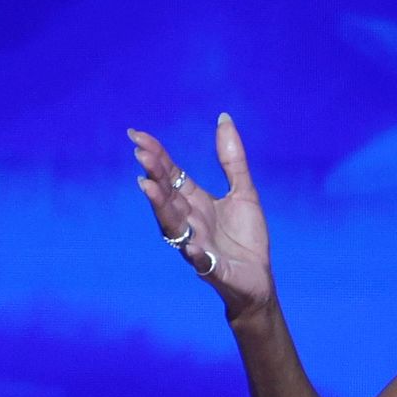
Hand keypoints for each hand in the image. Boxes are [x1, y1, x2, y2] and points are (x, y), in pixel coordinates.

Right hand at [128, 114, 273, 322]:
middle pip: (167, 194)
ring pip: (173, 224)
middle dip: (154, 174)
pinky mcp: (211, 267)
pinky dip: (195, 253)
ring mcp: (196, 244)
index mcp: (195, 202)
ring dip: (160, 206)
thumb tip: (223, 118)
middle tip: (141, 153)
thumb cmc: (245, 237)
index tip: (137, 134)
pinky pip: (200, 260)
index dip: (156, 155)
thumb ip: (233, 159)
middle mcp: (189, 221)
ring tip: (149, 187)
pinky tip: (191, 246)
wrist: (258, 279)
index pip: (171, 175)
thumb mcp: (243, 191)